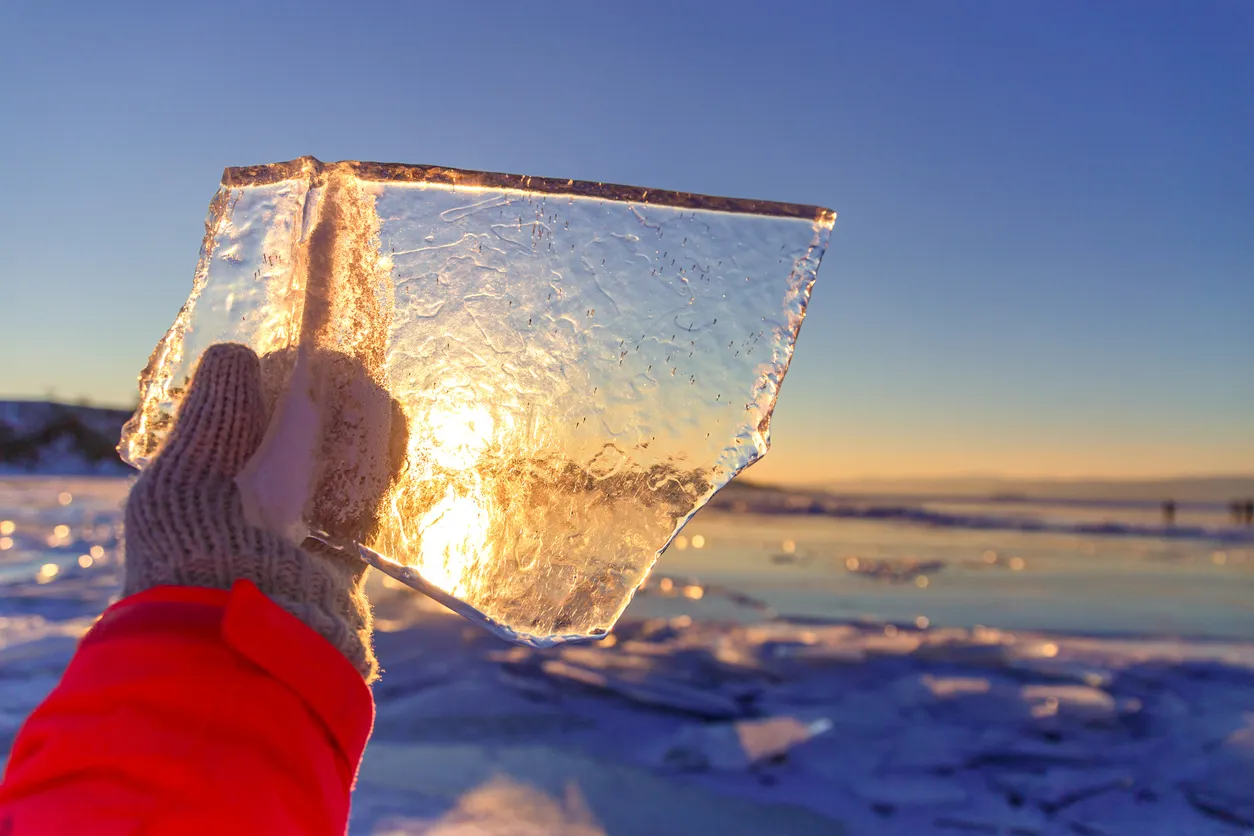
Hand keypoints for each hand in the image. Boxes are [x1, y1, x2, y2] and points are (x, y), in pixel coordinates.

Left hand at [124, 343, 405, 680]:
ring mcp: (294, 543)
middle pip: (293, 447)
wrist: (239, 642)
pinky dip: (380, 469)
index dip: (272, 387)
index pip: (238, 426)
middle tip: (349, 368)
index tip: (301, 354)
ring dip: (356, 433)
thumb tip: (236, 352)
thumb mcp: (186, 471)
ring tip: (374, 390)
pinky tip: (393, 430)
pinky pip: (363, 509)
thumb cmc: (195, 552)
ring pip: (332, 474)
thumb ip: (214, 411)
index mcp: (199, 495)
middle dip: (324, 407)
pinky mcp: (338, 567)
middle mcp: (246, 518)